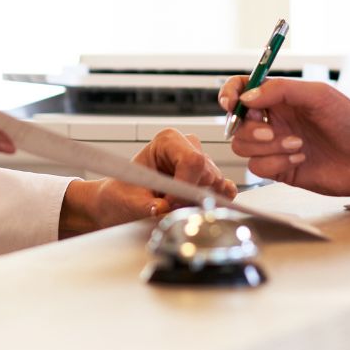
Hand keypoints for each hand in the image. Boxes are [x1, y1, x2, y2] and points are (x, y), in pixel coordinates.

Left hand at [58, 129, 238, 237]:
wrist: (123, 200)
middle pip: (207, 174)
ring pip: (217, 184)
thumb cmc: (124, 193)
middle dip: (190, 197)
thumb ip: (147, 206)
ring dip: (199, 201)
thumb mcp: (129, 201)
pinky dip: (213, 202)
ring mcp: (202, 162)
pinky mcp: (211, 179)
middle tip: (167, 208)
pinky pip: (225, 191)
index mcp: (168, 140)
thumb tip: (162, 209)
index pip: (192, 160)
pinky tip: (193, 206)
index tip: (169, 203)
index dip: (185, 186)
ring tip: (174, 206)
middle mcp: (188, 146)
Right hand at [220, 76, 349, 197]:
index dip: (231, 94)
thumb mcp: (318, 95)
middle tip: (272, 132)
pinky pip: (258, 167)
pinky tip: (300, 158)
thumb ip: (281, 90)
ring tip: (298, 145)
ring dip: (268, 147)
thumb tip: (247, 97)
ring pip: (244, 147)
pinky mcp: (280, 169)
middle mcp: (274, 121)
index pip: (243, 90)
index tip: (230, 103)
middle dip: (250, 129)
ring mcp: (275, 146)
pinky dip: (276, 162)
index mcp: (280, 99)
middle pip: (237, 123)